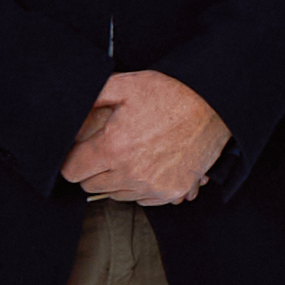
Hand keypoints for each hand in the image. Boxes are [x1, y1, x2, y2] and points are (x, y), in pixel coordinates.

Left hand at [66, 70, 225, 207]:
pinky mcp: (171, 192)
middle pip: (91, 186)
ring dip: (116, 178)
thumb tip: (71, 113)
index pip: (72, 171)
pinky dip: (140, 186)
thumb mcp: (126, 85)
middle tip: (105, 150)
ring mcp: (152, 185)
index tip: (79, 152)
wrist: (214, 106)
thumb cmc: (171, 93)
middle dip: (92, 169)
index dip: (72, 159)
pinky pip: (142, 200)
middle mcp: (131, 172)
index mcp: (113, 146)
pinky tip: (148, 165)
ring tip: (132, 154)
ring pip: (116, 194)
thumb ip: (93, 98)